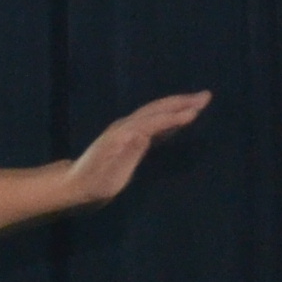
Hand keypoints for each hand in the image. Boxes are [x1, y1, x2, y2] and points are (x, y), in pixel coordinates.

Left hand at [61, 91, 212, 207]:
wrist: (74, 184)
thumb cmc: (93, 184)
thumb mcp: (110, 176)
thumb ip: (126, 155)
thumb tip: (143, 135)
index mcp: (122, 135)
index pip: (153, 122)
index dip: (174, 117)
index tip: (195, 112)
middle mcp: (124, 127)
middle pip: (156, 110)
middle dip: (181, 102)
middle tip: (206, 97)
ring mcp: (125, 129)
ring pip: (155, 112)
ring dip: (177, 105)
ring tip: (199, 102)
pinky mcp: (128, 136)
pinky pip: (153, 121)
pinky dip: (169, 116)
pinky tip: (180, 118)